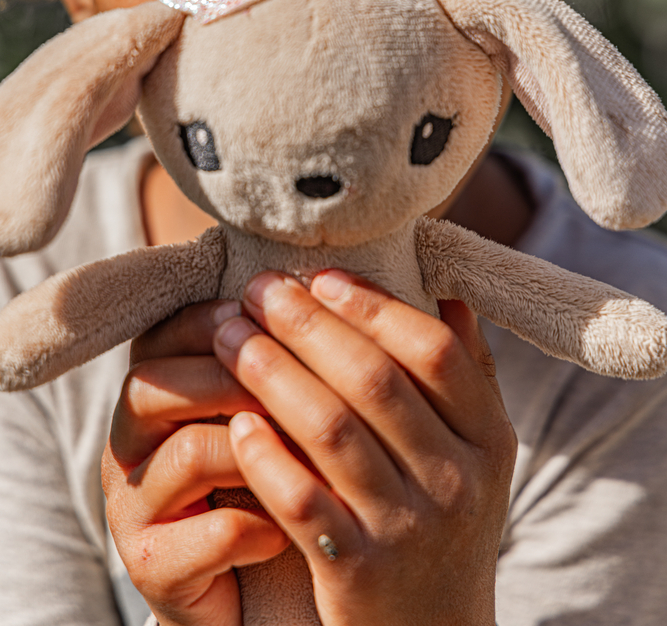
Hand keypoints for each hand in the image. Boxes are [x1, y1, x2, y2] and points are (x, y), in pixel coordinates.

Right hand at [102, 301, 289, 625]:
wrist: (242, 586)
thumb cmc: (260, 476)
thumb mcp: (260, 409)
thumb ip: (272, 359)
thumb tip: (320, 289)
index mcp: (152, 391)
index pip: (164, 335)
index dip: (215, 321)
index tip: (268, 317)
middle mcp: (129, 443)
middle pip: (153, 385)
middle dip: (231, 377)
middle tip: (297, 385)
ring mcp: (133, 506)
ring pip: (185, 454)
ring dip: (255, 450)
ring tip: (309, 456)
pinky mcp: (151, 567)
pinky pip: (201, 537)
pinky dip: (254, 528)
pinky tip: (290, 527)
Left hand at [217, 270, 516, 625]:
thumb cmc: (443, 524)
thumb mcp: (476, 455)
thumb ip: (466, 374)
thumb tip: (448, 293)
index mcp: (488, 439)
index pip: (433, 350)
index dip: (373, 305)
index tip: (320, 276)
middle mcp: (458, 481)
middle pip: (374, 380)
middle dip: (306, 325)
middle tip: (257, 289)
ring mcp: (409, 530)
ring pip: (330, 431)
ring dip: (272, 373)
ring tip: (230, 336)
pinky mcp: (359, 576)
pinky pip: (302, 502)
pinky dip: (266, 457)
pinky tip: (237, 422)